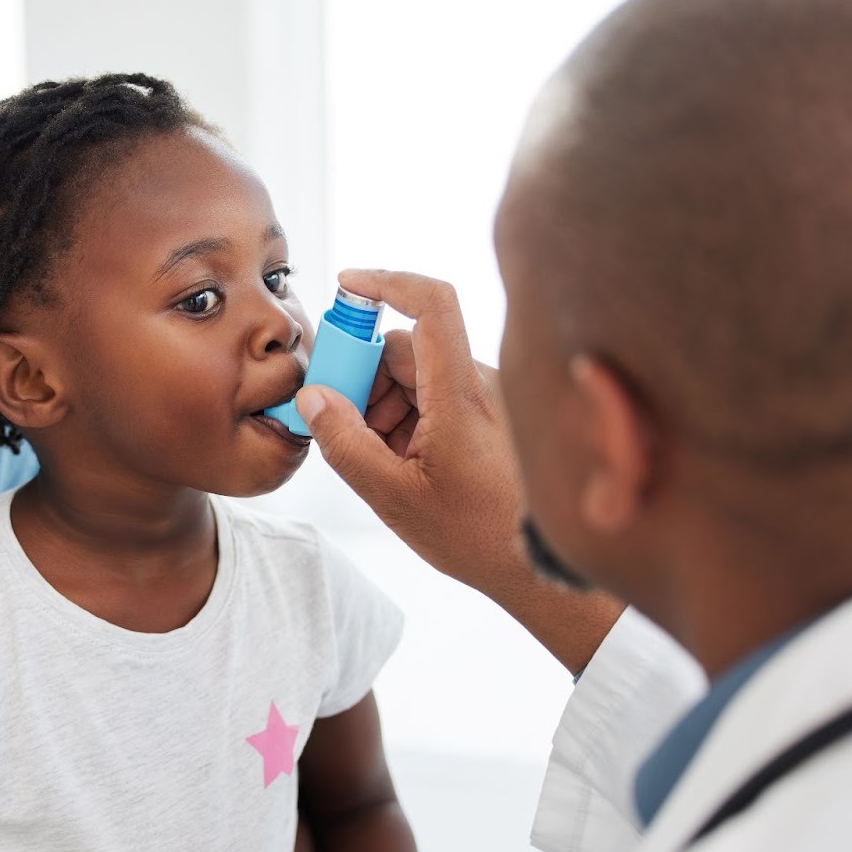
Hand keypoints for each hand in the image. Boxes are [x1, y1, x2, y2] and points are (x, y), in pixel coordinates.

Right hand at [297, 269, 522, 595]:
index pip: (430, 303)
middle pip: (406, 347)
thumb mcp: (392, 497)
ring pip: (418, 375)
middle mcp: (481, 384)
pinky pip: (437, 396)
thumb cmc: (475, 537)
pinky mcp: (491, 415)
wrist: (539, 570)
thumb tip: (312, 397)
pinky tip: (405, 464)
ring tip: (382, 462)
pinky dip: (409, 419)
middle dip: (365, 379)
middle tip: (344, 427)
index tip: (346, 285)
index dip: (386, 280)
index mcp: (461, 395)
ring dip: (386, 406)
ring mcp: (489, 398)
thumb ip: (344, 443)